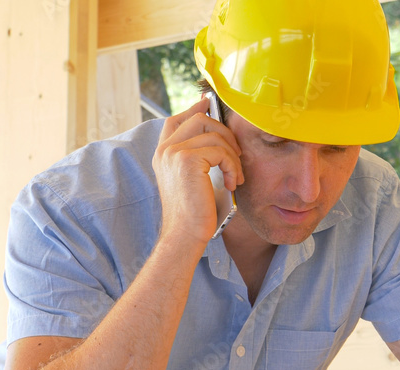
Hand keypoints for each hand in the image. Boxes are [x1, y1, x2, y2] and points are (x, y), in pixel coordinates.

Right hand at [152, 98, 243, 244]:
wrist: (185, 235)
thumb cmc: (195, 212)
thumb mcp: (195, 179)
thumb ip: (200, 156)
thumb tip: (218, 134)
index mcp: (163, 153)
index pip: (176, 119)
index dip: (195, 108)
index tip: (210, 104)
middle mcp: (164, 150)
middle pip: (200, 119)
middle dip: (225, 133)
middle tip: (236, 157)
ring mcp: (173, 152)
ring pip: (214, 134)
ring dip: (233, 155)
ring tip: (235, 177)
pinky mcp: (186, 160)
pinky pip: (220, 150)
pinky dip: (232, 166)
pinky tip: (232, 184)